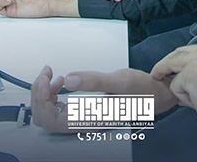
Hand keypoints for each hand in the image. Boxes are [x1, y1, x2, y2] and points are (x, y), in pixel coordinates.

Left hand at [30, 65, 177, 134]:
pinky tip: (61, 81)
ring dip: (44, 93)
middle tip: (47, 74)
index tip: (48, 79)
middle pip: (45, 118)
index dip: (42, 100)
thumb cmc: (142, 90)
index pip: (51, 119)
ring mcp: (82, 117)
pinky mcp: (83, 110)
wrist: (157, 95)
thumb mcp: (120, 80)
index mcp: (90, 119)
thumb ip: (94, 81)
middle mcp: (83, 122)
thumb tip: (69, 81)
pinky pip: (58, 108)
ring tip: (52, 76)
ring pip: (49, 113)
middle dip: (39, 94)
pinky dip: (52, 93)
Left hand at [150, 43, 196, 140]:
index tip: (176, 66)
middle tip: (158, 71)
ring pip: (171, 64)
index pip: (194, 50)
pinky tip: (195, 103)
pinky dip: (182, 97)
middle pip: (179, 52)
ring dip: (164, 72)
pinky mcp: (189, 75)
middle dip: (167, 62)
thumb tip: (188, 81)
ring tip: (156, 76)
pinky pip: (175, 86)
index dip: (182, 59)